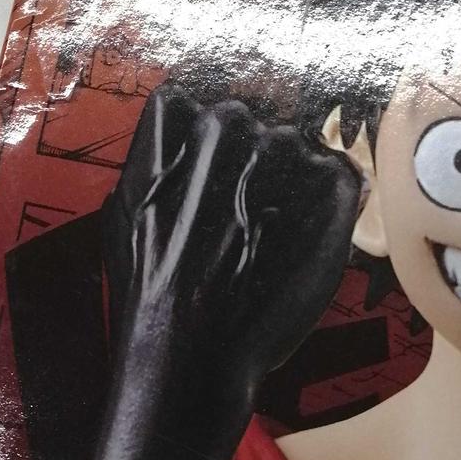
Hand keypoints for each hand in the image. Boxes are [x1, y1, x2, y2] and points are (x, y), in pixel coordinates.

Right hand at [103, 84, 360, 424]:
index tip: (208, 178)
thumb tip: (177, 144)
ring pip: (295, 143)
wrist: (192, 356)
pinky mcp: (329, 188)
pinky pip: (340, 173)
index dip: (203, 142)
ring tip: (270, 238)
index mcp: (171, 127)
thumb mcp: (121, 217)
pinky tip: (301, 241)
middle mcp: (227, 126)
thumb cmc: (150, 297)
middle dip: (249, 159)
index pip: (195, 103)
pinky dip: (330, 203)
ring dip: (290, 180)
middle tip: (243, 216)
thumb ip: (150, 166)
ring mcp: (283, 153)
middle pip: (249, 118)